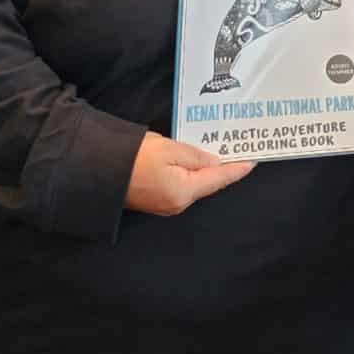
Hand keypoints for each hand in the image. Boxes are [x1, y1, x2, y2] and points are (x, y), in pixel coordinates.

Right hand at [125, 131, 254, 215]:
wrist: (100, 170)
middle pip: (209, 183)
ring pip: (196, 183)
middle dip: (224, 168)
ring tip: (222, 151)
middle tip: (240, 151)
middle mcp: (178, 203)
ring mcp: (166, 203)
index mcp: (184, 192)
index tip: (254, 161)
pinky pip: (183, 184)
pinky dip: (193, 172)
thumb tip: (215, 163)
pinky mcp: (157, 199)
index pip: (219, 179)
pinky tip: (198, 160)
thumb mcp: (171, 150)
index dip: (237, 169)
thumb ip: (197, 157)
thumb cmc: (134, 158)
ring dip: (209, 169)